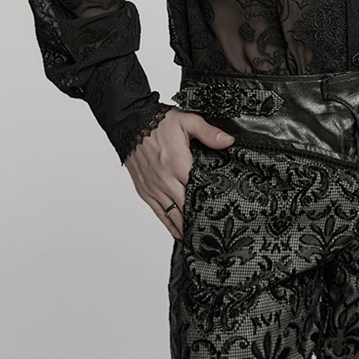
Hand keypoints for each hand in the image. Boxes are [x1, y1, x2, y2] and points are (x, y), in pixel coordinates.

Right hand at [124, 109, 234, 239]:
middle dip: (201, 218)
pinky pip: (160, 214)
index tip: (223, 210)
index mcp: (179, 164)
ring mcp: (155, 188)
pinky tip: (180, 234)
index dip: (212, 200)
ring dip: (187, 227)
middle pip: (188, 206)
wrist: (130, 125)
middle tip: (216, 229)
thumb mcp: (187, 121)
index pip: (199, 189)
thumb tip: (228, 141)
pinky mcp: (145, 192)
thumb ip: (208, 133)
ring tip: (201, 238)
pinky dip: (170, 225)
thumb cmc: (157, 123)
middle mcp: (166, 180)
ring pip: (174, 215)